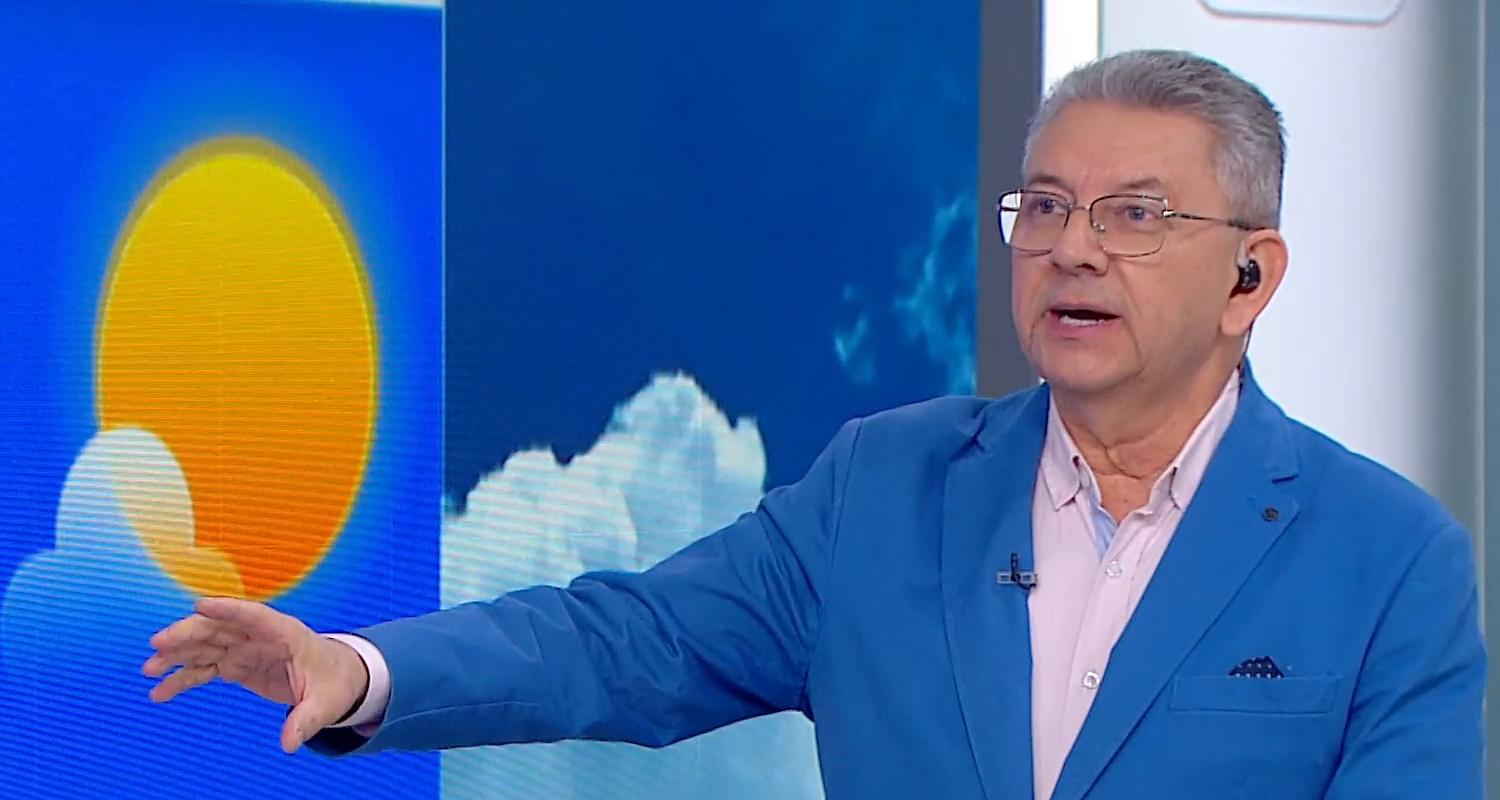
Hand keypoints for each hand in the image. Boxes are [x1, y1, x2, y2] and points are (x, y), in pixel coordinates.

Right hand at [144, 596, 370, 752]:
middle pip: (220, 628)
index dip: (228, 609)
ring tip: (149, 669)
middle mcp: (261, 637)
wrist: (336, 681)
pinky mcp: (238, 665)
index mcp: (287, 634)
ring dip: (178, 654)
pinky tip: (160, 691)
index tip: (200, 605)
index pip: (255, 615)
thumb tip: (291, 744)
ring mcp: (246, 649)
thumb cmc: (335, 683)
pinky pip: (206, 668)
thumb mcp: (326, 703)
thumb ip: (307, 720)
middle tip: (158, 644)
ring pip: (206, 645)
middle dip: (189, 633)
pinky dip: (184, 678)